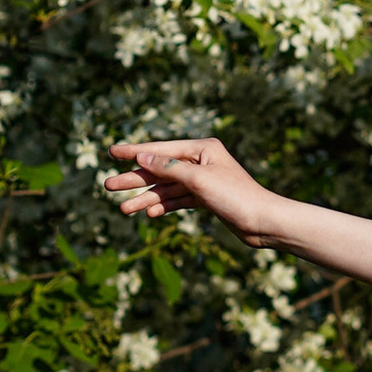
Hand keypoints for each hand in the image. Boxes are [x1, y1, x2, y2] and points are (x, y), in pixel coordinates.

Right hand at [101, 136, 284, 245]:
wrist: (263, 222)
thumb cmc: (235, 196)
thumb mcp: (199, 180)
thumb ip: (169, 168)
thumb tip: (142, 156)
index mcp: (203, 149)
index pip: (161, 149)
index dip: (134, 151)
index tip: (111, 151)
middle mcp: (202, 161)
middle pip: (160, 169)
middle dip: (135, 179)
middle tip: (108, 186)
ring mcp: (203, 181)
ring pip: (167, 188)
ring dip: (146, 198)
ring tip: (123, 209)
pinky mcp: (206, 198)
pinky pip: (178, 200)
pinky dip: (164, 206)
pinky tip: (148, 213)